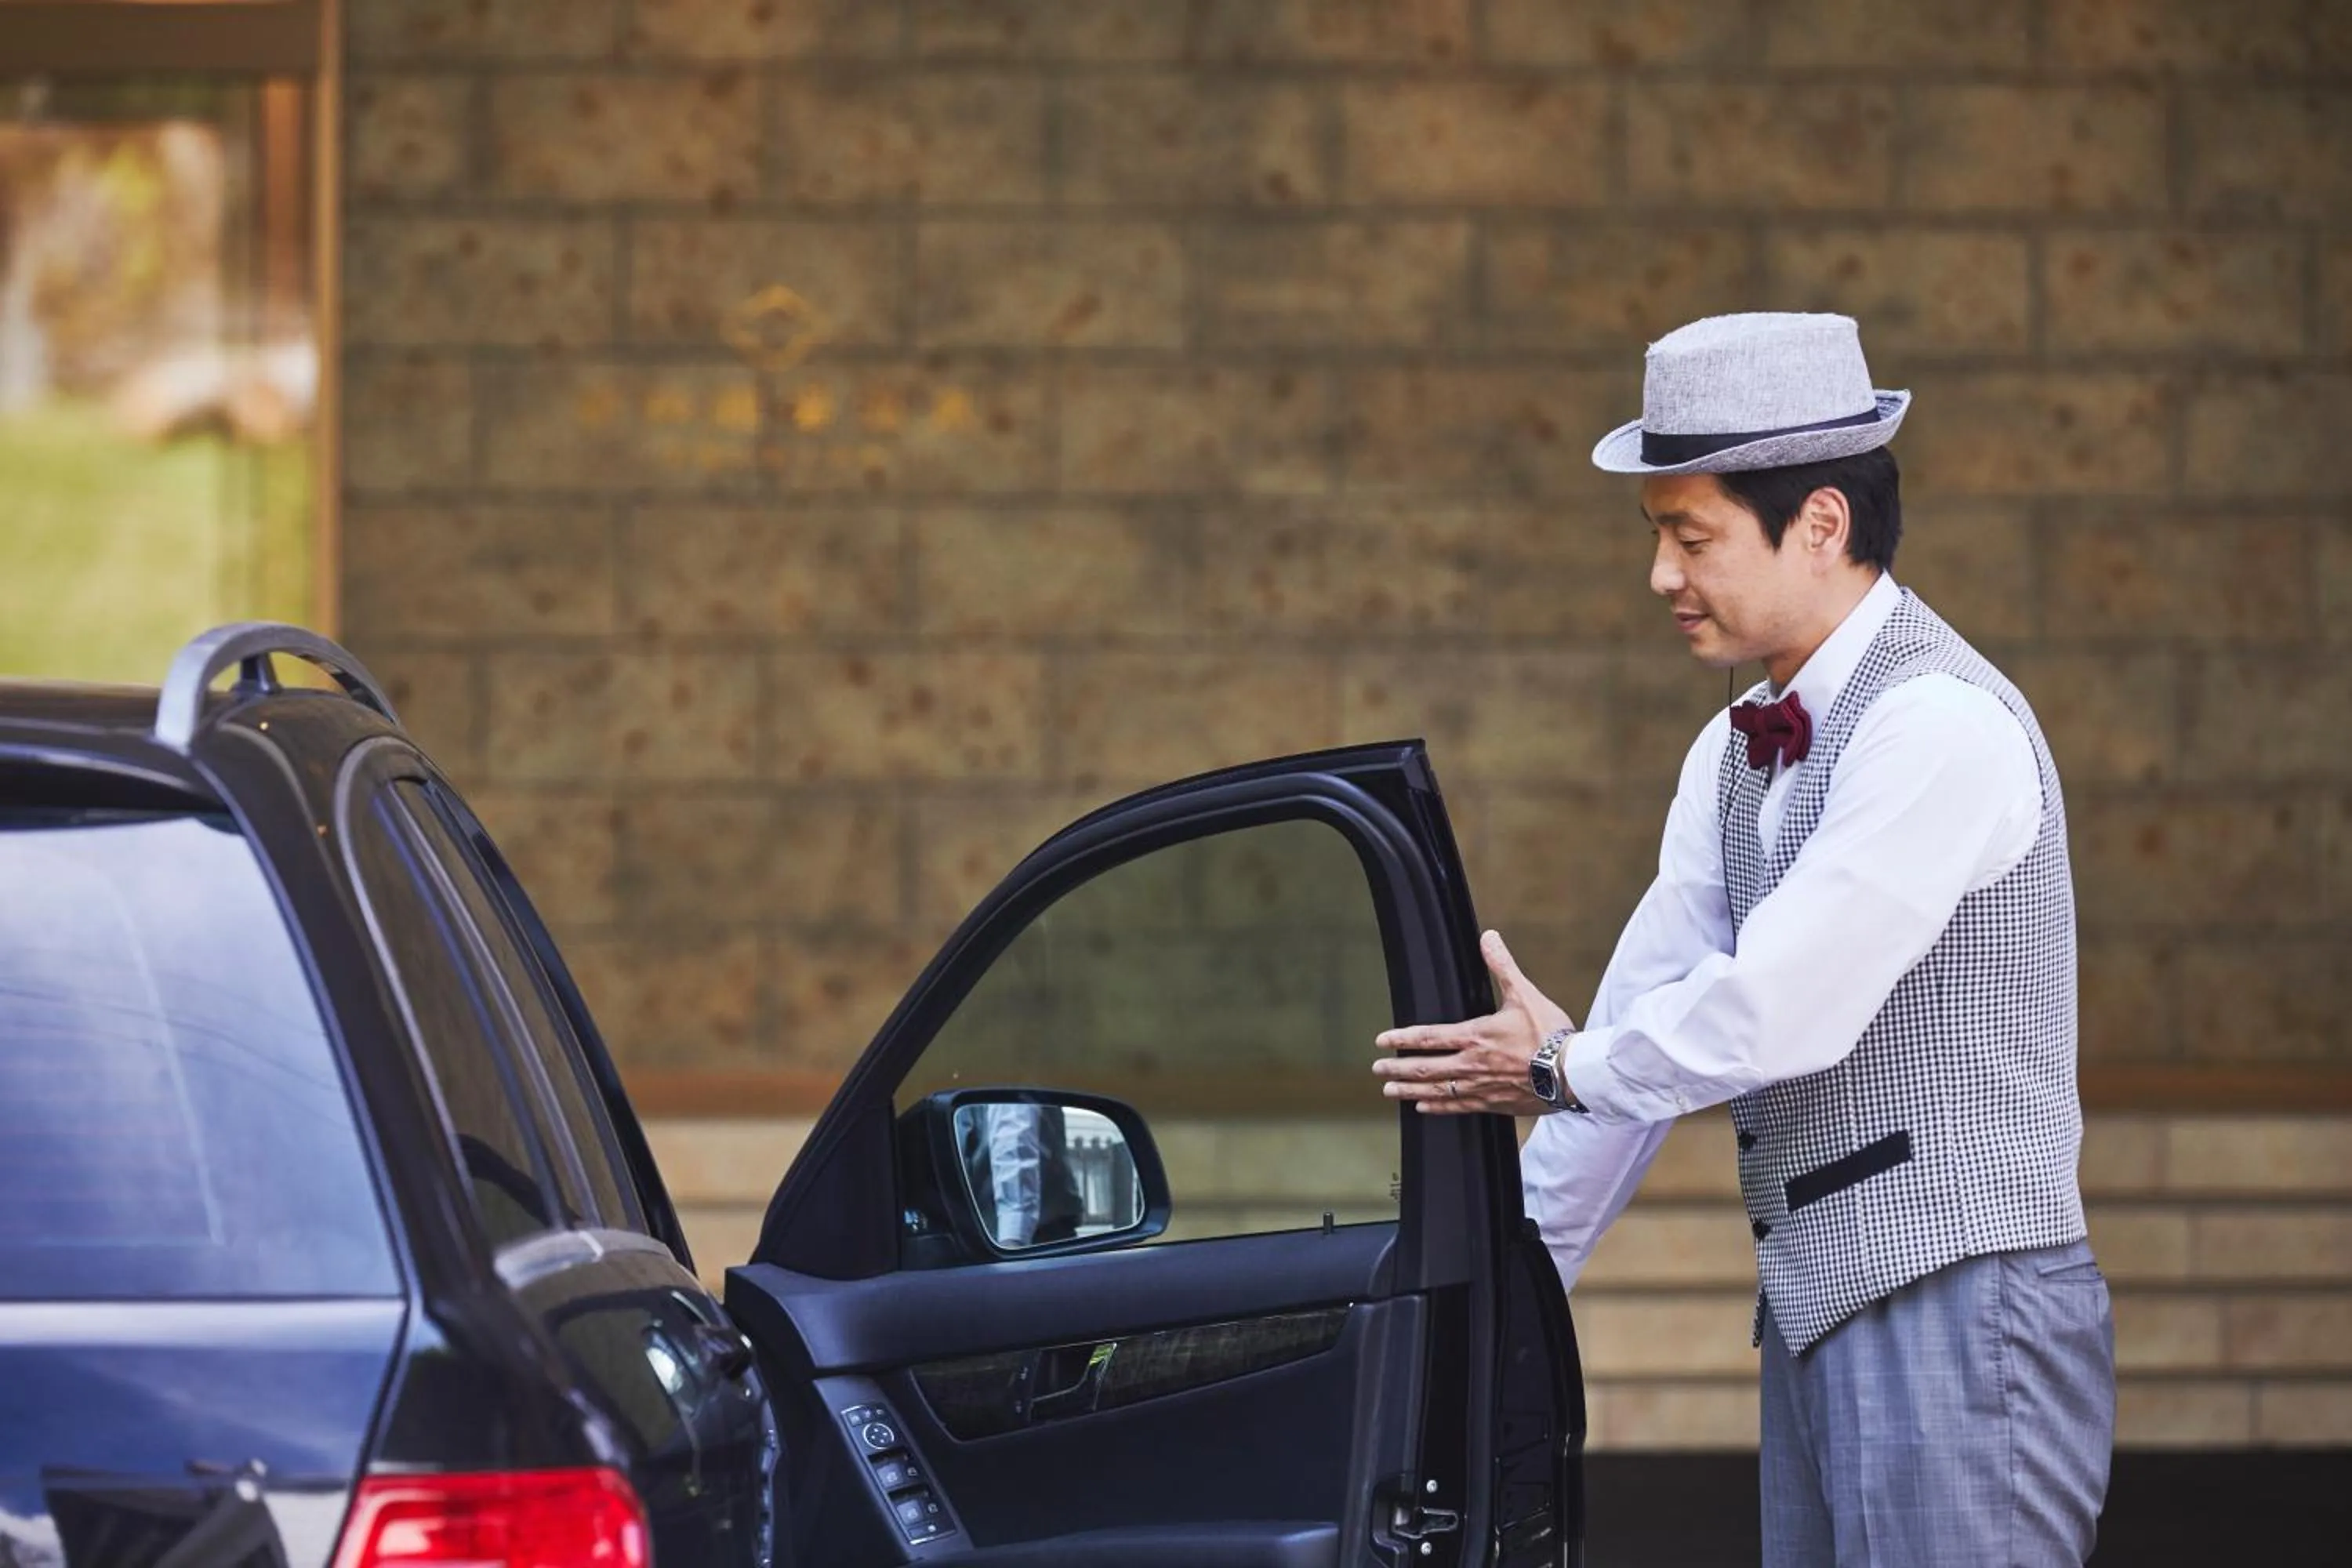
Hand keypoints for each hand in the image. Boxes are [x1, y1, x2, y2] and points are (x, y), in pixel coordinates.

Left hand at [1372, 929, 1576, 1116]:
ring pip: (1437, 1090)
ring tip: (1389, 1092)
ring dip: (1410, 1090)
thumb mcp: (1524, 994)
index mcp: (1476, 1036)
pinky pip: (1458, 1106)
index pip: (1429, 1037)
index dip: (1402, 1038)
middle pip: (1425, 1067)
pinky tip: (1424, 1107)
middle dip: (1398, 1068)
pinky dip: (1438, 1106)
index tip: (1382, 1041)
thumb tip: (1488, 937)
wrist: (1573, 1073)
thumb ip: (1502, 966)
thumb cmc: (1550, 1034)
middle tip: (1378, 1070)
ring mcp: (1481, 1087)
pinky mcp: (1494, 1104)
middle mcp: (1472, 1064)